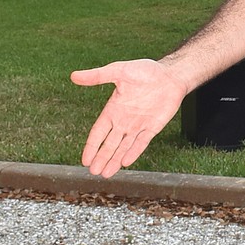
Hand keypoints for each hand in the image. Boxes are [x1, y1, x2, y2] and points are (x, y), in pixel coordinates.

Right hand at [70, 58, 190, 177]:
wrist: (170, 74)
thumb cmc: (145, 71)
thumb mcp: (118, 70)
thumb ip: (97, 76)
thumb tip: (74, 76)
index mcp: (113, 110)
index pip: (98, 132)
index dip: (91, 146)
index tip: (85, 159)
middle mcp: (124, 121)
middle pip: (110, 143)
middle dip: (102, 158)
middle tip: (94, 171)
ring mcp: (138, 125)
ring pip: (124, 147)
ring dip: (115, 160)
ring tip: (106, 173)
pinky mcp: (153, 127)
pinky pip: (142, 142)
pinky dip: (134, 152)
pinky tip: (126, 162)